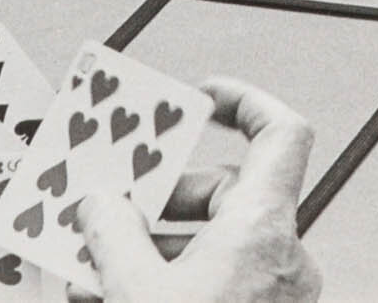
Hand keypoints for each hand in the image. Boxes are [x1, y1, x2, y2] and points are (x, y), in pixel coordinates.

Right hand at [77, 80, 319, 302]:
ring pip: (214, 243)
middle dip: (164, 195)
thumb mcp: (138, 290)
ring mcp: (275, 288)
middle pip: (228, 190)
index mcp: (263, 229)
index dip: (244, 102)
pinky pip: (216, 279)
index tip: (201, 96)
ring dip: (153, 246)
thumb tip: (101, 205)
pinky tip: (113, 293)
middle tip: (116, 198)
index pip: (281, 133)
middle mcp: (281, 254)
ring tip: (96, 257)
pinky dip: (171, 277)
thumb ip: (115, 237)